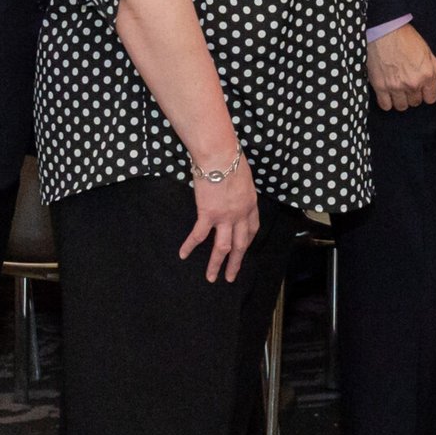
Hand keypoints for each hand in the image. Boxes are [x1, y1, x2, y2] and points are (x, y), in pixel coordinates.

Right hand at [180, 153, 260, 282]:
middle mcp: (241, 214)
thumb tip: (231, 190)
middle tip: (231, 277)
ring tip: (211, 278)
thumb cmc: (231, 159)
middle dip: (236, 262)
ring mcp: (225, 217)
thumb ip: (239, 189)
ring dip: (216, 264)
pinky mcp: (208, 214)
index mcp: (251, 204)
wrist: (220, 156)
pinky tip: (183, 254)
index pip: (252, 229)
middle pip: (240, 244)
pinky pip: (199, 235)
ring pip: (222, 247)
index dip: (247, 241)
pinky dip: (190, 246)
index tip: (243, 249)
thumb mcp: (243, 176)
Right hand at [367, 23, 435, 111]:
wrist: (384, 30)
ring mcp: (395, 86)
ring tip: (398, 90)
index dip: (427, 94)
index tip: (422, 88)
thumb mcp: (428, 53)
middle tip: (408, 85)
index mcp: (426, 75)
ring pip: (401, 106)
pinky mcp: (379, 86)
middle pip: (416, 102)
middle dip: (414, 95)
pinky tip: (388, 94)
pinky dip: (387, 102)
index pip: (431, 99)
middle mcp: (412, 83)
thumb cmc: (406, 38)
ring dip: (401, 100)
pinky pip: (385, 105)